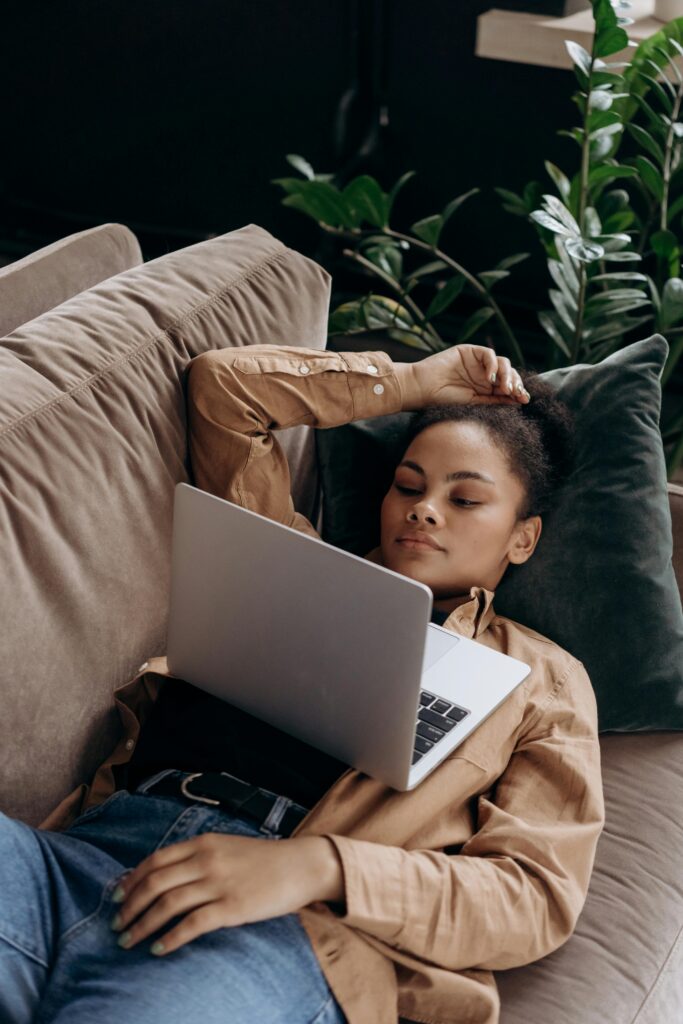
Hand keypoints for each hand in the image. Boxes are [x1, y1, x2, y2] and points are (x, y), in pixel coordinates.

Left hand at [109, 832, 343, 955]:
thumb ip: (197, 857)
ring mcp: (219, 884)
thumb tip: (163, 876)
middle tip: (117, 925)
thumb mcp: (226, 846)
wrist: (301, 865)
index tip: (116, 898)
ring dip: (142, 925)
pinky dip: (170, 938)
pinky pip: (192, 925)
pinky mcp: (232, 908)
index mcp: (203, 842)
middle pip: (155, 883)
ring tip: (129, 941)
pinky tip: (158, 949)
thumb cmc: (263, 859)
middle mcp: (206, 860)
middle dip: (130, 906)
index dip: (131, 881)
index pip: (155, 861)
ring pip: (167, 905)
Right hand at [395, 344, 528, 410]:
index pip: (508, 387)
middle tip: (517, 393)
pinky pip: (488, 354)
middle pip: (509, 374)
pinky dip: (493, 364)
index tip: (523, 400)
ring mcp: (477, 363)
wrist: (422, 390)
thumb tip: (517, 401)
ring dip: (507, 374)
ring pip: (503, 363)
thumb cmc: (442, 401)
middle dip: (515, 383)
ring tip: (504, 387)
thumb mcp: (473, 404)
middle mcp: (483, 375)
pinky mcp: (469, 351)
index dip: (518, 392)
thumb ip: (494, 400)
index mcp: (486, 389)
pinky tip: (491, 377)